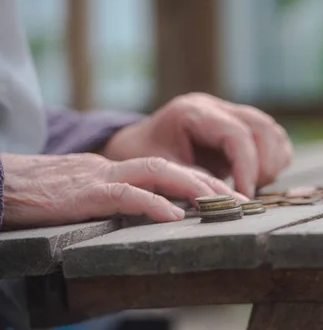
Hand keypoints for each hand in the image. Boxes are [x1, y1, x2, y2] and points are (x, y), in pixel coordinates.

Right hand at [1, 153, 247, 228]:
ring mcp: (102, 177)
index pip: (169, 170)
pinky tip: (173, 216)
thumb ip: (121, 197)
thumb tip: (156, 211)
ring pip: (156, 173)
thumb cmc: (48, 195)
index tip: (229, 196)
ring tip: (218, 202)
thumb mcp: (92, 193)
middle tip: (238, 201)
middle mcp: (117, 168)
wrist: (7, 183)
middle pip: (172, 167)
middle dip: (209, 183)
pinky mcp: (86, 193)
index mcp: (121, 169)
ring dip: (191, 187)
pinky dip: (151, 204)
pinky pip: (124, 195)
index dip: (202, 181)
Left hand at [102, 93, 292, 197]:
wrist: (135, 145)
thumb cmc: (141, 157)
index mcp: (193, 111)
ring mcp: (229, 113)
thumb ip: (194, 181)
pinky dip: (273, 158)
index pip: (235, 133)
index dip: (246, 165)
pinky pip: (271, 137)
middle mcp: (215, 107)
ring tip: (254, 186)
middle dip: (264, 164)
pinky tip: (258, 178)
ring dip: (272, 161)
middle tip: (250, 192)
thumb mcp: (160, 171)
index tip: (245, 194)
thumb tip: (229, 199)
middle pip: (262, 126)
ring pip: (271, 129)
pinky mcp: (239, 126)